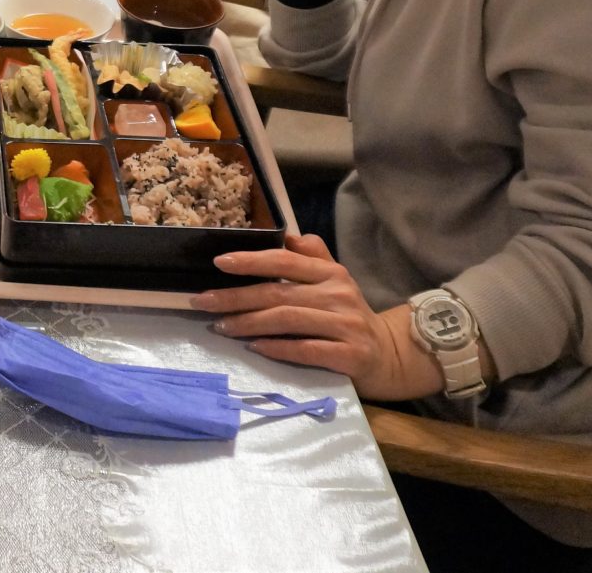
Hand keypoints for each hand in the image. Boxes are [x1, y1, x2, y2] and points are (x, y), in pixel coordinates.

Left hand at [194, 234, 443, 401]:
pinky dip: (278, 348)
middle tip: (203, 302)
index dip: (251, 260)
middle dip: (236, 297)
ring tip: (221, 326)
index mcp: (331, 273)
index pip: (286, 261)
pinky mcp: (350, 355)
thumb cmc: (349, 315)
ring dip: (248, 323)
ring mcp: (346, 325)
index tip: (218, 263)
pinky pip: (306, 349)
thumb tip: (285, 235)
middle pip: (278, 293)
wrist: (389, 355)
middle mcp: (338, 294)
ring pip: (287, 320)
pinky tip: (255, 347)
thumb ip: (312, 256)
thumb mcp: (336, 280)